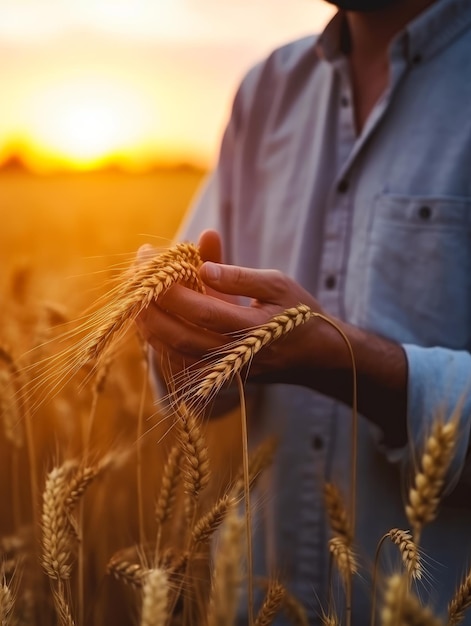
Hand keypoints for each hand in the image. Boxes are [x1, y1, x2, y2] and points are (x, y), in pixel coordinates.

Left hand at [137, 240, 345, 387]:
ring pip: (174, 352)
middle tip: (134, 276)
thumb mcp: (278, 284)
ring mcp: (225, 370)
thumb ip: (239, 277)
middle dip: (149, 305)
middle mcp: (234, 354)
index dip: (169, 286)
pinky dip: (160, 342)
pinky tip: (150, 320)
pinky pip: (180, 363)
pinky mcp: (219, 377)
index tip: (150, 260)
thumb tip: (202, 267)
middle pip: (178, 334)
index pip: (199, 309)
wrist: (315, 356)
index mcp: (251, 329)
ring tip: (134, 295)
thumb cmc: (299, 313)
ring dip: (148, 325)